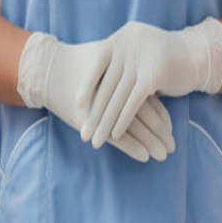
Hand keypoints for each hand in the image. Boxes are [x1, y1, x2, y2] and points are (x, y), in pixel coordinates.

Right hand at [17, 32, 175, 162]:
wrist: (49, 70)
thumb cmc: (81, 68)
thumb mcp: (108, 65)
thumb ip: (129, 77)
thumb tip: (155, 90)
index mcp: (123, 77)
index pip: (150, 102)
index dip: (162, 119)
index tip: (171, 132)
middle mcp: (116, 92)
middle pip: (145, 116)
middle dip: (160, 134)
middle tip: (172, 148)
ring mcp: (102, 107)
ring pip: (134, 128)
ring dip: (150, 143)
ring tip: (162, 156)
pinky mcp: (90, 120)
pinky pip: (116, 136)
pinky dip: (132, 147)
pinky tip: (145, 157)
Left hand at [75, 17, 221, 147]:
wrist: (198, 54)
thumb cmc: (164, 57)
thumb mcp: (137, 52)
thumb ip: (118, 61)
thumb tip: (94, 83)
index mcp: (120, 38)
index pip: (96, 64)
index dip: (86, 87)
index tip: (77, 106)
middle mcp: (127, 45)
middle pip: (106, 86)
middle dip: (94, 113)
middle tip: (84, 134)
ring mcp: (140, 59)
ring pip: (117, 97)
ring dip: (105, 123)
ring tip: (96, 140)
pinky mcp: (153, 75)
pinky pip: (133, 102)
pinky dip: (123, 120)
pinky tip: (116, 135)